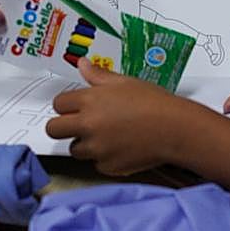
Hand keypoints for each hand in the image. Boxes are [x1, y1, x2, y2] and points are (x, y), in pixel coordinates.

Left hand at [45, 61, 193, 174]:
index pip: (58, 104)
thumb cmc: (155, 103)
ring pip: (75, 149)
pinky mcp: (107, 166)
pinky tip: (121, 147)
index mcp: (90, 100)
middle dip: (63, 126)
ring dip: (85, 144)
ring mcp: (96, 148)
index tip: (74, 107)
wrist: (175, 129)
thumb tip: (83, 64)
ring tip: (107, 135)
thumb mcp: (125, 82)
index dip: (66, 105)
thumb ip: (98, 75)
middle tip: (78, 124)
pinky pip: (96, 164)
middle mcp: (88, 125)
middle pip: (53, 129)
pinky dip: (105, 158)